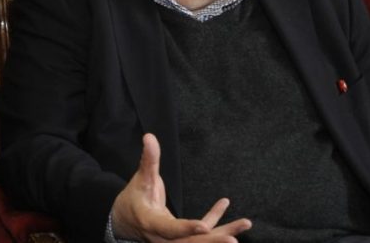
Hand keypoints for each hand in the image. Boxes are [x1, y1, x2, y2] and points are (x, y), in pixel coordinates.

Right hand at [111, 133, 251, 241]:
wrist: (124, 221)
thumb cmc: (134, 198)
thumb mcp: (140, 179)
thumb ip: (149, 160)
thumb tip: (149, 137)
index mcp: (151, 223)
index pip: (169, 229)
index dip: (186, 229)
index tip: (203, 228)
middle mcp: (163, 237)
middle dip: (212, 242)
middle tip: (233, 239)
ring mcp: (174, 240)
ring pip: (199, 242)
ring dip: (223, 233)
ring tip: (245, 223)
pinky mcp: (182, 236)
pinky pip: (202, 231)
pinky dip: (215, 220)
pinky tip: (225, 203)